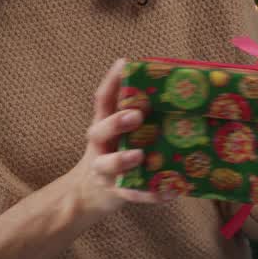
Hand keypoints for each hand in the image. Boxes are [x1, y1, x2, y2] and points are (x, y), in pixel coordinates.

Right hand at [0, 59, 169, 258]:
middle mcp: (100, 145)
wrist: (87, 194)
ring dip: (122, 159)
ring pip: (108, 164)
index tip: (124, 63)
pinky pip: (131, 194)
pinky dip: (149, 194)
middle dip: (116, 122)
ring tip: (139, 155)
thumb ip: (134, 113)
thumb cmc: (112, 152)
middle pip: (99, 130)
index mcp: (102, 125)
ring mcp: (103, 170)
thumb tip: (169, 88)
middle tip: (136, 115)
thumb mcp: (118, 132)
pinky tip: (170, 192)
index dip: (111, 81)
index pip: (102, 100)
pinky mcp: (114, 192)